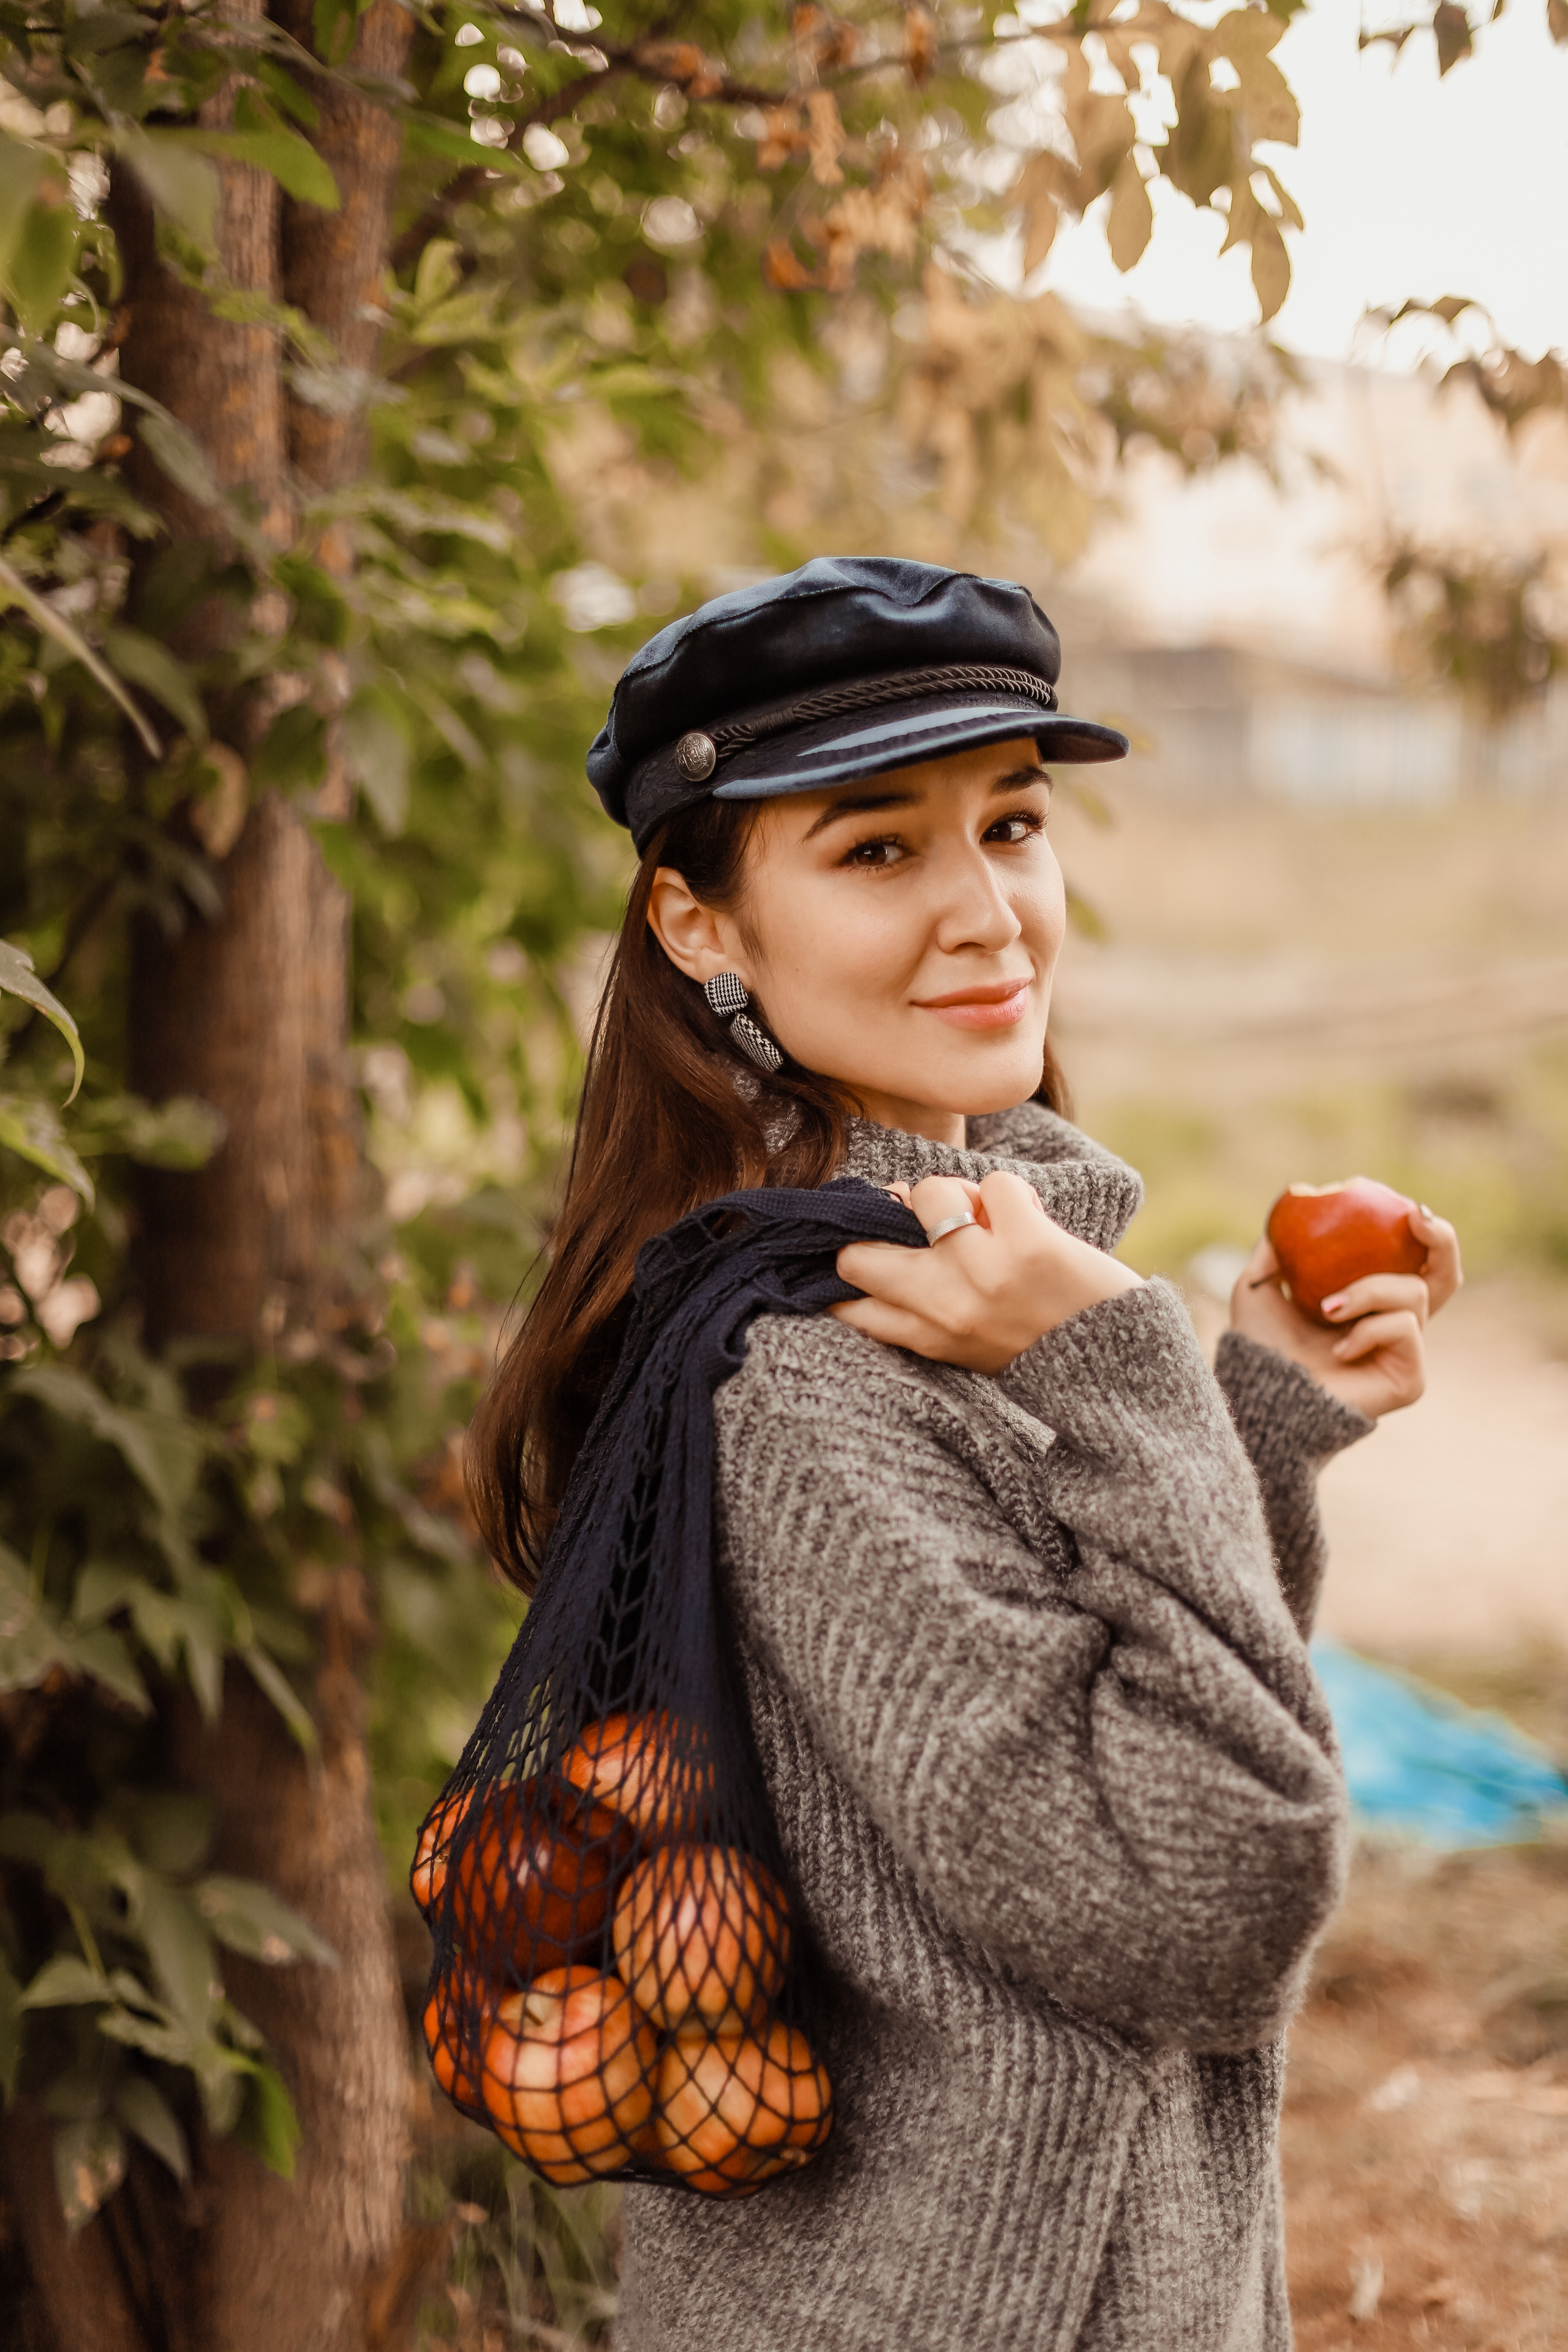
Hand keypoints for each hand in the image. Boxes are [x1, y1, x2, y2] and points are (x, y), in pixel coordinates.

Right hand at [830, 1169, 1142, 1372]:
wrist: (1120, 1373)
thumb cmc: (1043, 1349)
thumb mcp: (970, 1344)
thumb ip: (928, 1302)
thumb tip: (894, 1216)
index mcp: (929, 1338)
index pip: (846, 1306)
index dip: (841, 1275)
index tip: (862, 1256)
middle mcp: (945, 1306)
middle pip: (859, 1252)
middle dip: (883, 1225)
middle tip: (923, 1224)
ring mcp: (984, 1273)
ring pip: (932, 1193)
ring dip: (960, 1193)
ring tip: (989, 1217)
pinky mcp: (1029, 1245)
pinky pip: (996, 1183)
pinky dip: (1015, 1193)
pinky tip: (1032, 1218)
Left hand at [1228, 1202, 1461, 1419]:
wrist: (1260, 1393)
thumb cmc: (1259, 1346)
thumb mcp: (1258, 1285)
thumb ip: (1276, 1248)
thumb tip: (1291, 1201)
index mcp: (1370, 1302)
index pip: (1412, 1261)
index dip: (1423, 1232)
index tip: (1405, 1207)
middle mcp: (1395, 1325)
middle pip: (1445, 1276)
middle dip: (1442, 1242)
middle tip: (1416, 1218)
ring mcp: (1406, 1352)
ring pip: (1415, 1294)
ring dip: (1369, 1290)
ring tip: (1327, 1308)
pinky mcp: (1410, 1378)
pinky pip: (1403, 1329)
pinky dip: (1368, 1329)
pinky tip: (1337, 1349)